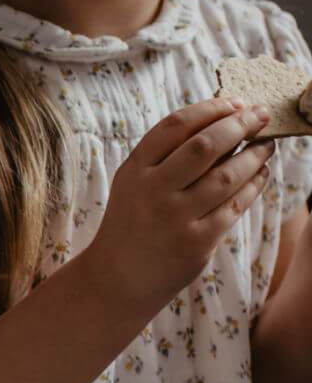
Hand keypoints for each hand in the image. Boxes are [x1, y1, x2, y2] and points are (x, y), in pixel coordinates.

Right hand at [85, 96, 274, 314]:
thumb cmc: (132, 224)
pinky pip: (234, 207)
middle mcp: (152, 192)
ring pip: (227, 176)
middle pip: (205, 145)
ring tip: (267, 146)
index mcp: (134, 171)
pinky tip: (260, 175)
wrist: (116, 279)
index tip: (235, 102)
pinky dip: (254, 186)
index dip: (210, 108)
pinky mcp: (195, 243)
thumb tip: (222, 122)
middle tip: (262, 115)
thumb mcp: (133, 185)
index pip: (176, 126)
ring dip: (255, 155)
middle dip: (241, 124)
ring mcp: (174, 219)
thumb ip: (166, 157)